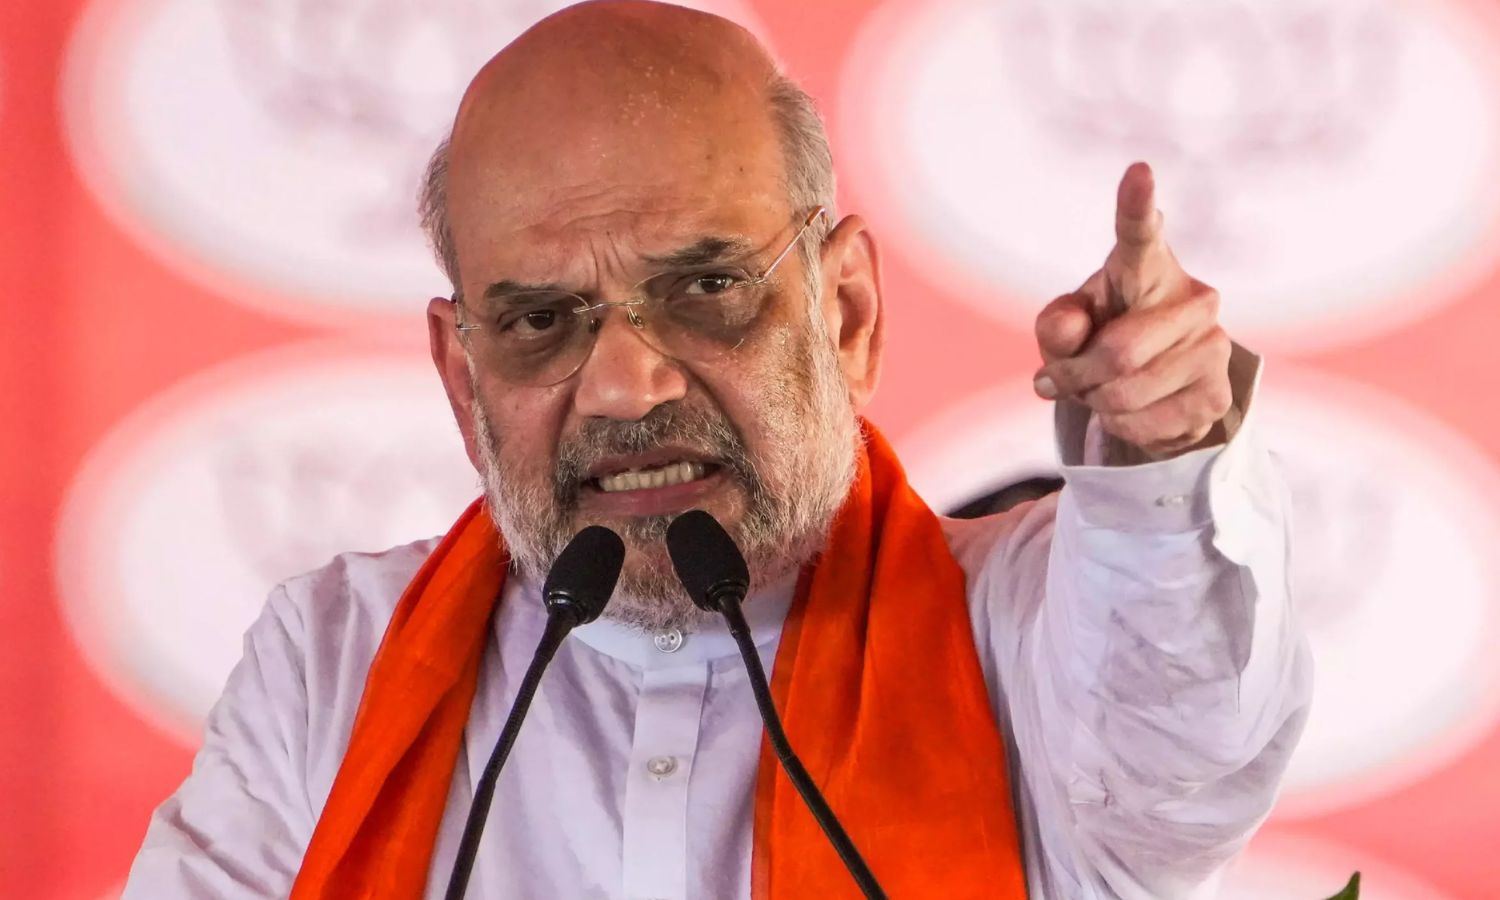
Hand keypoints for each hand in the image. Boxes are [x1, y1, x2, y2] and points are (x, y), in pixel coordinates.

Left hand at [1032, 162, 1232, 458]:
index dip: (1137, 205)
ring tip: (1098, 392)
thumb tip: (1072, 332)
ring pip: (1126, 392)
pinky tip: (1129, 411)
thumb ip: (1057, 324)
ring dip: (1094, 403)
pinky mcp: (1218, 394)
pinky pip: (1145, 425)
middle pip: (1117, 353)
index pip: (1140, 234)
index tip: (1138, 171)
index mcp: (1146, 267)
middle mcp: (1192, 298)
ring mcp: (1214, 346)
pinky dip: (1120, 428)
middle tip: (1059, 382)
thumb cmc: (1101, 338)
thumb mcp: (1065, 328)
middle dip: (1075, 378)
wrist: (1152, 390)